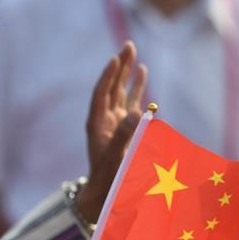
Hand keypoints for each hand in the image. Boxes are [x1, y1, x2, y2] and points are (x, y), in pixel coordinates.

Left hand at [76, 40, 146, 224]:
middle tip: (128, 46)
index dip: (107, 76)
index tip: (115, 59)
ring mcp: (114, 122)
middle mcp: (104, 120)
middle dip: (119, 67)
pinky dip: (136, 87)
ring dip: (127, 72)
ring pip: (120, 91)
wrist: (105, 194)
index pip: (101, 95)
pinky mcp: (124, 127)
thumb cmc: (108, 179)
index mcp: (96, 125)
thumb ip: (125, 135)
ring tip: (133, 51)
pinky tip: (142, 72)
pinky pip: (131, 102)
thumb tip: (139, 112)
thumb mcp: (116, 158)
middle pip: (111, 87)